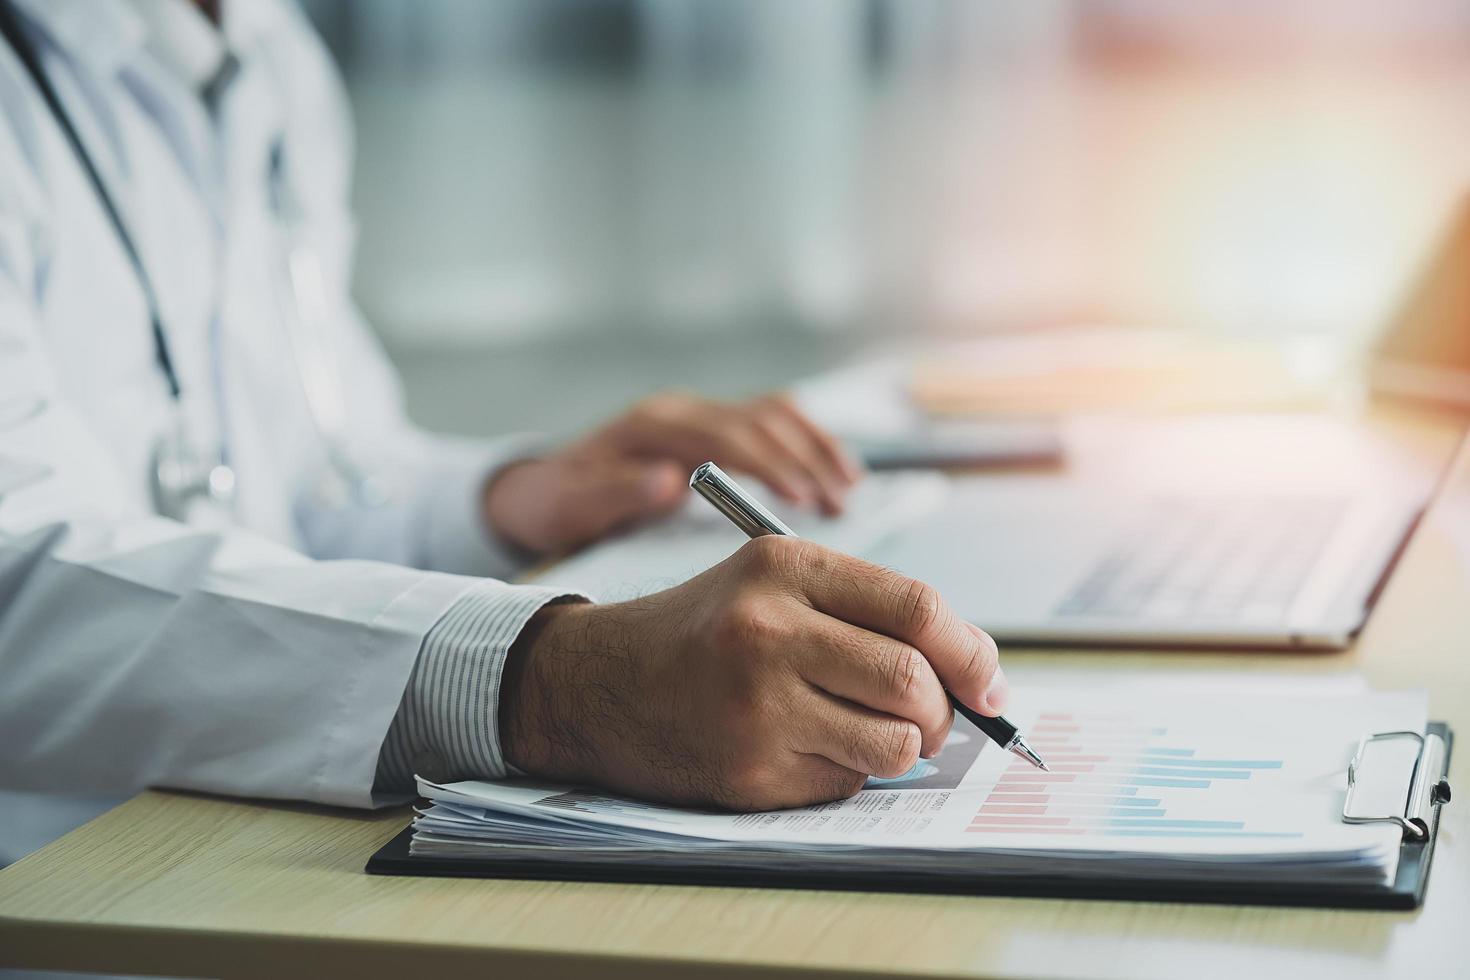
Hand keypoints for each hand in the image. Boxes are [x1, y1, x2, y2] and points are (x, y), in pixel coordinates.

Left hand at [484, 391, 861, 555]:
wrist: (542, 488)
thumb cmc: (558, 505)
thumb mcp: (572, 506)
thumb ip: (616, 494)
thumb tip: (669, 481)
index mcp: (652, 426)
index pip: (726, 436)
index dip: (770, 464)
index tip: (803, 499)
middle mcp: (680, 410)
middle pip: (760, 420)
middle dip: (805, 459)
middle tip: (838, 504)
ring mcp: (698, 413)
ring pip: (774, 413)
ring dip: (817, 445)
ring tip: (849, 488)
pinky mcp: (711, 425)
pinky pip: (772, 419)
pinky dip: (809, 439)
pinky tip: (837, 468)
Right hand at [501, 536, 1006, 809]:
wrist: (598, 682)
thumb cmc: (702, 632)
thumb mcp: (772, 584)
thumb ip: (865, 611)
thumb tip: (974, 673)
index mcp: (783, 566)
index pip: (915, 606)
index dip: (971, 650)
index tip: (991, 683)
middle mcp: (768, 629)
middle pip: (912, 679)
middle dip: (942, 710)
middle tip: (934, 718)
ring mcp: (756, 703)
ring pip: (892, 742)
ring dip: (898, 748)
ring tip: (862, 731)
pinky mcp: (747, 767)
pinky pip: (845, 781)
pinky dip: (845, 771)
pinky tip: (799, 747)